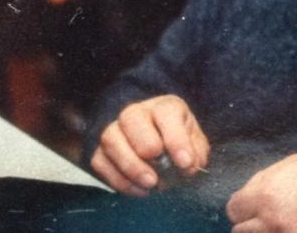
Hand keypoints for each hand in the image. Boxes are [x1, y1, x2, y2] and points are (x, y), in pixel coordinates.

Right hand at [90, 94, 209, 195]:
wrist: (157, 145)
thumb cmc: (177, 141)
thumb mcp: (194, 143)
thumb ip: (195, 152)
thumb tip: (188, 166)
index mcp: (164, 106)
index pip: (166, 113)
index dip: (176, 139)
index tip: (185, 163)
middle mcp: (136, 112)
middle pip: (131, 118)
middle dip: (146, 146)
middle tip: (161, 169)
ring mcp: (115, 129)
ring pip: (111, 139)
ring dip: (130, 166)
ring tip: (151, 184)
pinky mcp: (101, 151)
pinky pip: (100, 162)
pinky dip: (119, 180)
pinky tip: (140, 190)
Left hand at [226, 152, 296, 232]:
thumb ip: (266, 179)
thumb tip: (248, 193)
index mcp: (266, 194)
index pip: (234, 209)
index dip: (246, 207)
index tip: (257, 209)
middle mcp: (271, 222)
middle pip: (241, 231)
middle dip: (255, 224)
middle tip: (274, 220)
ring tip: (287, 226)